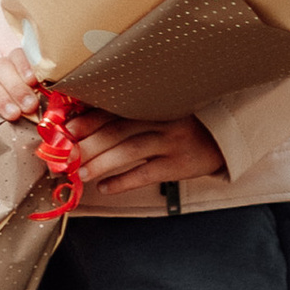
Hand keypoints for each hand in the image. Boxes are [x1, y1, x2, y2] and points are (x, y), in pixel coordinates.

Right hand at [0, 58, 38, 121]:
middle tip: (29, 108)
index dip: (26, 65)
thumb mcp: (13, 111)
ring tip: (12, 115)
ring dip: (0, 96)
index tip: (34, 82)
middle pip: (1, 67)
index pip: (16, 56)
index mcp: (6, 71)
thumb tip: (50, 117)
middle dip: (17, 88)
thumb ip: (28, 109)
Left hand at [64, 107, 225, 204]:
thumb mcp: (160, 109)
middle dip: (89, 144)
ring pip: (129, 152)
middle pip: (118, 130)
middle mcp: (161, 118)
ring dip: (101, 163)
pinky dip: (123, 182)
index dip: (89, 119)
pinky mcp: (179, 165)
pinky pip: (146, 174)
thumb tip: (86, 122)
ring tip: (80, 173)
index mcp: (152, 102)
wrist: (223, 138)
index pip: (115, 109)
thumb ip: (131, 112)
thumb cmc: (182, 123)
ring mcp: (171, 142)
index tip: (67, 129)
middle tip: (66, 155)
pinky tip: (105, 187)